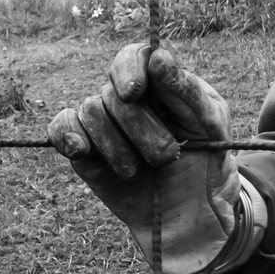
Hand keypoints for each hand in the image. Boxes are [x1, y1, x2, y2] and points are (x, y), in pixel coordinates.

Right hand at [48, 44, 240, 273]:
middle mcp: (128, 99)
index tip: (134, 93)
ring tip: (138, 170)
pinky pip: (62, 127)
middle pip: (111, 92)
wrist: (191, 217)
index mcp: (159, 84)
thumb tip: (157, 56)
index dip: (128, 69)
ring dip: (116, 146)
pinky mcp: (83, 149)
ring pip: (89, 112)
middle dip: (137, 127)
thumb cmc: (208, 165)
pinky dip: (67, 135)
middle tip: (166, 156)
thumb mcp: (212, 125)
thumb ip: (187, 90)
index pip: (133, 56)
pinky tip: (80, 150)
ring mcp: (104, 123)